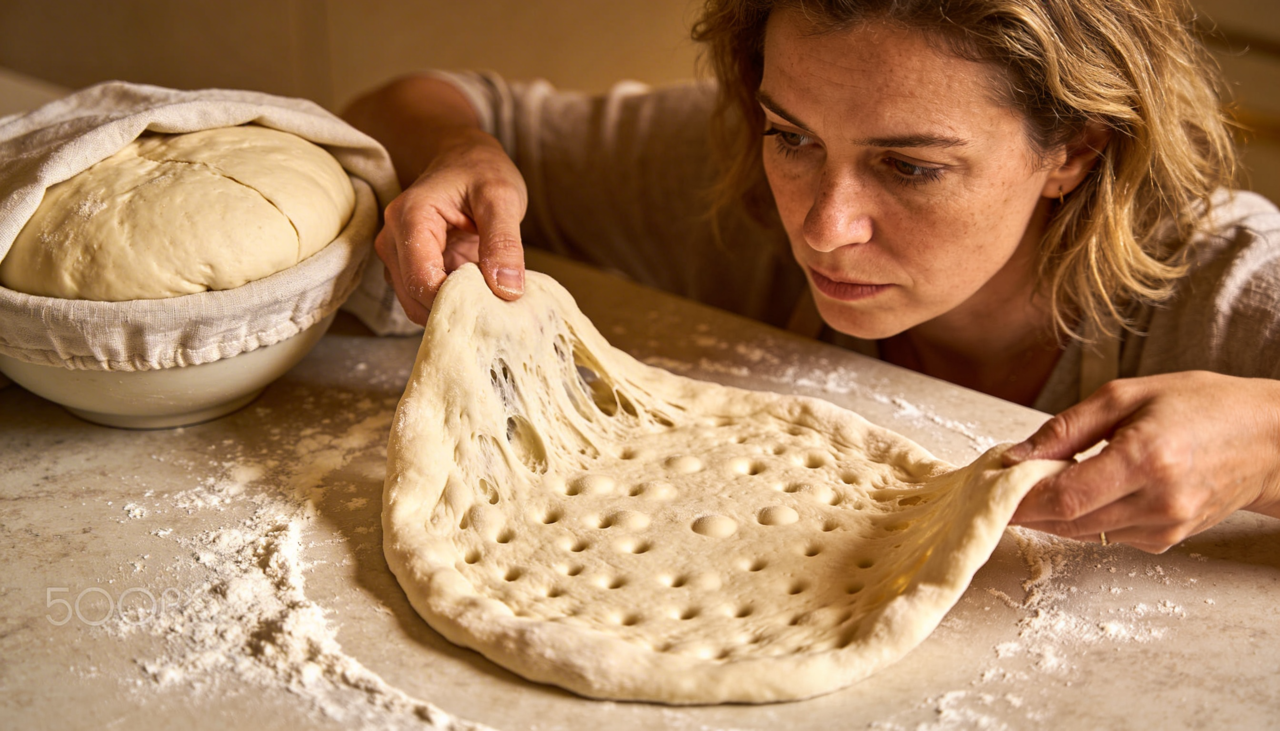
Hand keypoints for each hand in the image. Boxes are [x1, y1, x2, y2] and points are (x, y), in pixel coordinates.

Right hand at [377, 127, 527, 322]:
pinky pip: (426, 299)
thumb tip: (508, 291)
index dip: (457, 302)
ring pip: (418, 305)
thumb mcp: (502, 198)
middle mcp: (393, 241)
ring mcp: (398, 257)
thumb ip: (504, 242)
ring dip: (454, 309)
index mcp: (410, 218)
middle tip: (498, 306)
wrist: (465, 158)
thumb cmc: (481, 171)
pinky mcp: (410, 268)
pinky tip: (480, 293)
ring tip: (490, 297)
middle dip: (456, 309)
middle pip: (415, 299)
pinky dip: (454, 303)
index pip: (422, 281)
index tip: (495, 305)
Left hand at [1004, 371, 1279, 552]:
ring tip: (1036, 484)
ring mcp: (1165, 527)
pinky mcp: (1167, 541)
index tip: (990, 488)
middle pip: (1068, 521)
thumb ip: (1066, 428)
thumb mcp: (1126, 396)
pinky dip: (1085, 517)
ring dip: (1053, 513)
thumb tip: (1015, 455)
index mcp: (1145, 459)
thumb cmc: (1201, 406)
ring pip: (1083, 533)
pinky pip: (1107, 535)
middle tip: (1002, 485)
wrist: (1268, 440)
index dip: (1019, 498)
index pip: (1063, 496)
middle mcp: (1157, 502)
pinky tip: (1083, 491)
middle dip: (1028, 506)